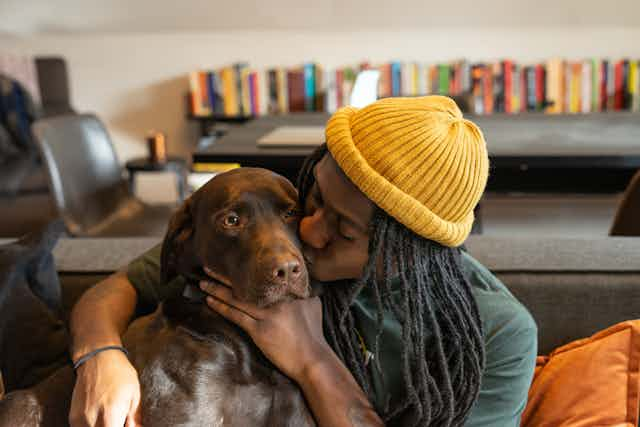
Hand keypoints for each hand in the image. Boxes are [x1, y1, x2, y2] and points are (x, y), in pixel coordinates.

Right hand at [69, 349, 141, 426]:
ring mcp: (80, 419)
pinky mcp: (73, 417)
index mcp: (111, 413)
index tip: (124, 423)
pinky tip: (100, 421)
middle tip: (118, 420)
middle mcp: (93, 418)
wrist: (97, 358)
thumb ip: (134, 416)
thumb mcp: (134, 393)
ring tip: (110, 419)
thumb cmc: (120, 373)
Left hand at [200, 281, 331, 382]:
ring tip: (203, 283)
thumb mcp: (314, 307)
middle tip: (207, 268)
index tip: (229, 264)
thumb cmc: (314, 336)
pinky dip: (222, 307)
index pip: (261, 277)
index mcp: (288, 291)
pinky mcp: (260, 331)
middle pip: (246, 284)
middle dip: (224, 276)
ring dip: (217, 290)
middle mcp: (277, 300)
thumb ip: (305, 295)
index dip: (243, 270)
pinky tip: (210, 301)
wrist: (313, 359)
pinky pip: (236, 316)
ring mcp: (267, 315)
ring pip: (238, 299)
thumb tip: (303, 288)